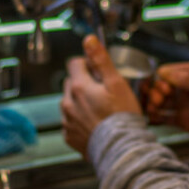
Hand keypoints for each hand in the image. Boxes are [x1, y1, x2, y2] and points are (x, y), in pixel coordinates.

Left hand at [60, 35, 141, 156]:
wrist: (121, 148)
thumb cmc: (122, 117)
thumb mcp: (116, 83)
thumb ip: (101, 60)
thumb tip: (89, 40)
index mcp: (78, 86)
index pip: (74, 63)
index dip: (87, 64)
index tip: (99, 72)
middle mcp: (68, 102)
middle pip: (71, 82)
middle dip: (84, 83)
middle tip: (103, 92)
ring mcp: (67, 120)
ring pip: (70, 102)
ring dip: (81, 102)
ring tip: (101, 110)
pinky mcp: (69, 136)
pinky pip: (71, 121)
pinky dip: (80, 120)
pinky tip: (96, 123)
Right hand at [146, 62, 188, 145]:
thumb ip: (188, 80)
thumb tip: (165, 73)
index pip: (167, 72)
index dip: (161, 79)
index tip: (164, 88)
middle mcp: (185, 87)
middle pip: (160, 86)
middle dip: (155, 92)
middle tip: (159, 100)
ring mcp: (183, 104)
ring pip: (160, 101)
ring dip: (152, 104)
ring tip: (153, 109)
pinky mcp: (183, 119)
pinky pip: (164, 117)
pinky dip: (156, 117)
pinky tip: (153, 117)